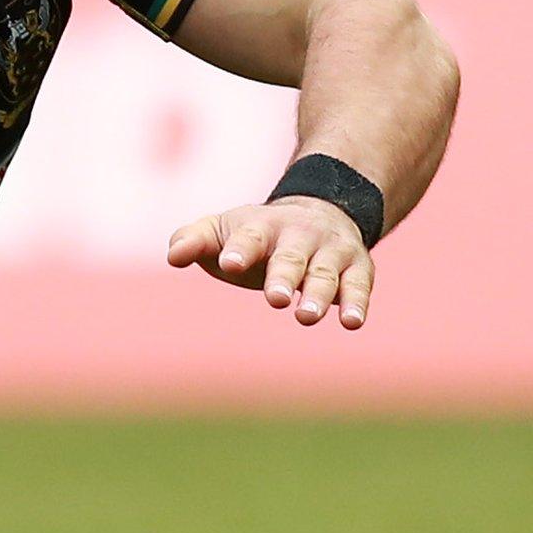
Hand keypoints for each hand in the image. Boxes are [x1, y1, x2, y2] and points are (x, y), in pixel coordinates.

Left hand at [167, 197, 373, 328]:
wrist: (321, 210)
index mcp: (263, 226)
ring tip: (306, 316)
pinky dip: (357, 303)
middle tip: (275, 298)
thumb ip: (193, 241)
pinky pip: (359, 286)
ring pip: (325, 273)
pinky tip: (352, 322)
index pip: (249, 237)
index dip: (239, 249)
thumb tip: (173, 256)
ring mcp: (331, 251)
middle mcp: (301, 235)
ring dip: (318, 294)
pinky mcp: (358, 268)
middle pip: (290, 257)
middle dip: (283, 276)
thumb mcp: (222, 230)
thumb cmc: (258, 233)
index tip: (228, 262)